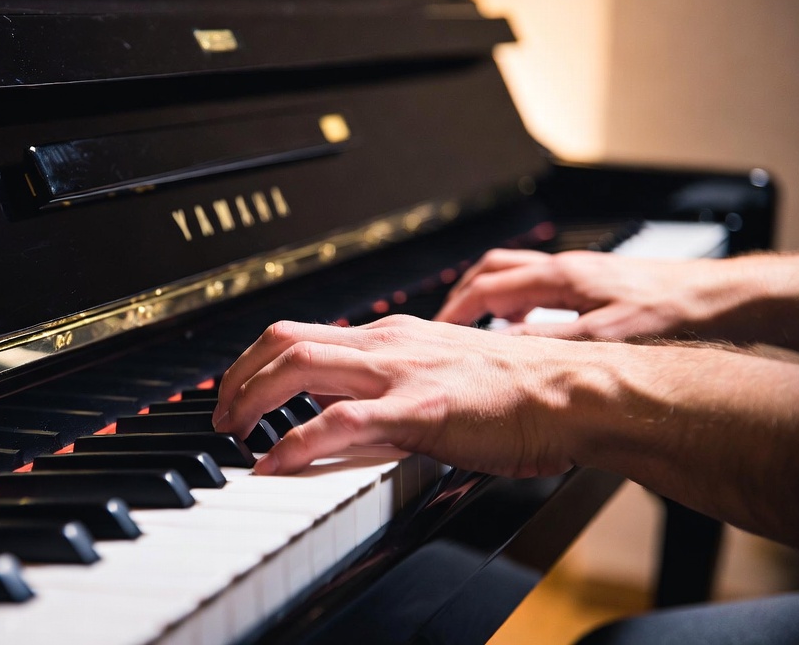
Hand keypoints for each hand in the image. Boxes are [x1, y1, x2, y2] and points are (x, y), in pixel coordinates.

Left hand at [212, 314, 587, 477]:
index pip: (302, 334)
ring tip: (231, 434)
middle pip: (284, 341)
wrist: (578, 392)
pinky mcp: (419, 410)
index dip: (256, 361)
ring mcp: (401, 372)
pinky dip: (294, 441)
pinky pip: (338, 421)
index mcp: (392, 337)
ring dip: (250, 400)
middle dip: (237, 376)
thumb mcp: (443, 377)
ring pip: (298, 366)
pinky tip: (272, 465)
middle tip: (220, 415)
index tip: (236, 390)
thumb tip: (349, 418)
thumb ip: (394, 391)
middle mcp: (387, 344)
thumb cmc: (522, 391)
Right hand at [433, 248, 718, 339]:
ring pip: (513, 273)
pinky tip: (522, 326)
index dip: (454, 311)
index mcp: (559, 277)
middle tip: (443, 325)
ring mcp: (576, 273)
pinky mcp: (590, 283)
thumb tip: (502, 345)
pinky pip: (536, 285)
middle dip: (461, 296)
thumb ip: (548, 340)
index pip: (486, 288)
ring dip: (486, 295)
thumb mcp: (602, 336)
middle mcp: (563, 268)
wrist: (717, 298)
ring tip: (472, 323)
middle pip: (491, 271)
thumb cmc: (670, 312)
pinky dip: (515, 302)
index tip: (436, 333)